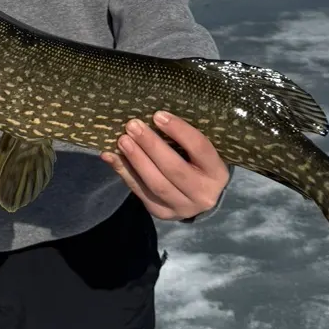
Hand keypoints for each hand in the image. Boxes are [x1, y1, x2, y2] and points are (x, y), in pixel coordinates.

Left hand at [102, 111, 230, 220]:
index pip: (200, 148)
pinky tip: (111, 156)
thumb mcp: (200, 152)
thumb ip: (184, 138)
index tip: (157, 115)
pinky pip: (141, 192)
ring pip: (156, 183)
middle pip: (174, 169)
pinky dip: (124, 172)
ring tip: (122, 140)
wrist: (200, 197)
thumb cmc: (198, 163)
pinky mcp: (163, 213)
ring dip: (136, 160)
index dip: (179, 130)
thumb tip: (153, 116)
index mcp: (217, 172)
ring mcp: (183, 207)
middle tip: (133, 125)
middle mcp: (203, 194)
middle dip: (151, 145)